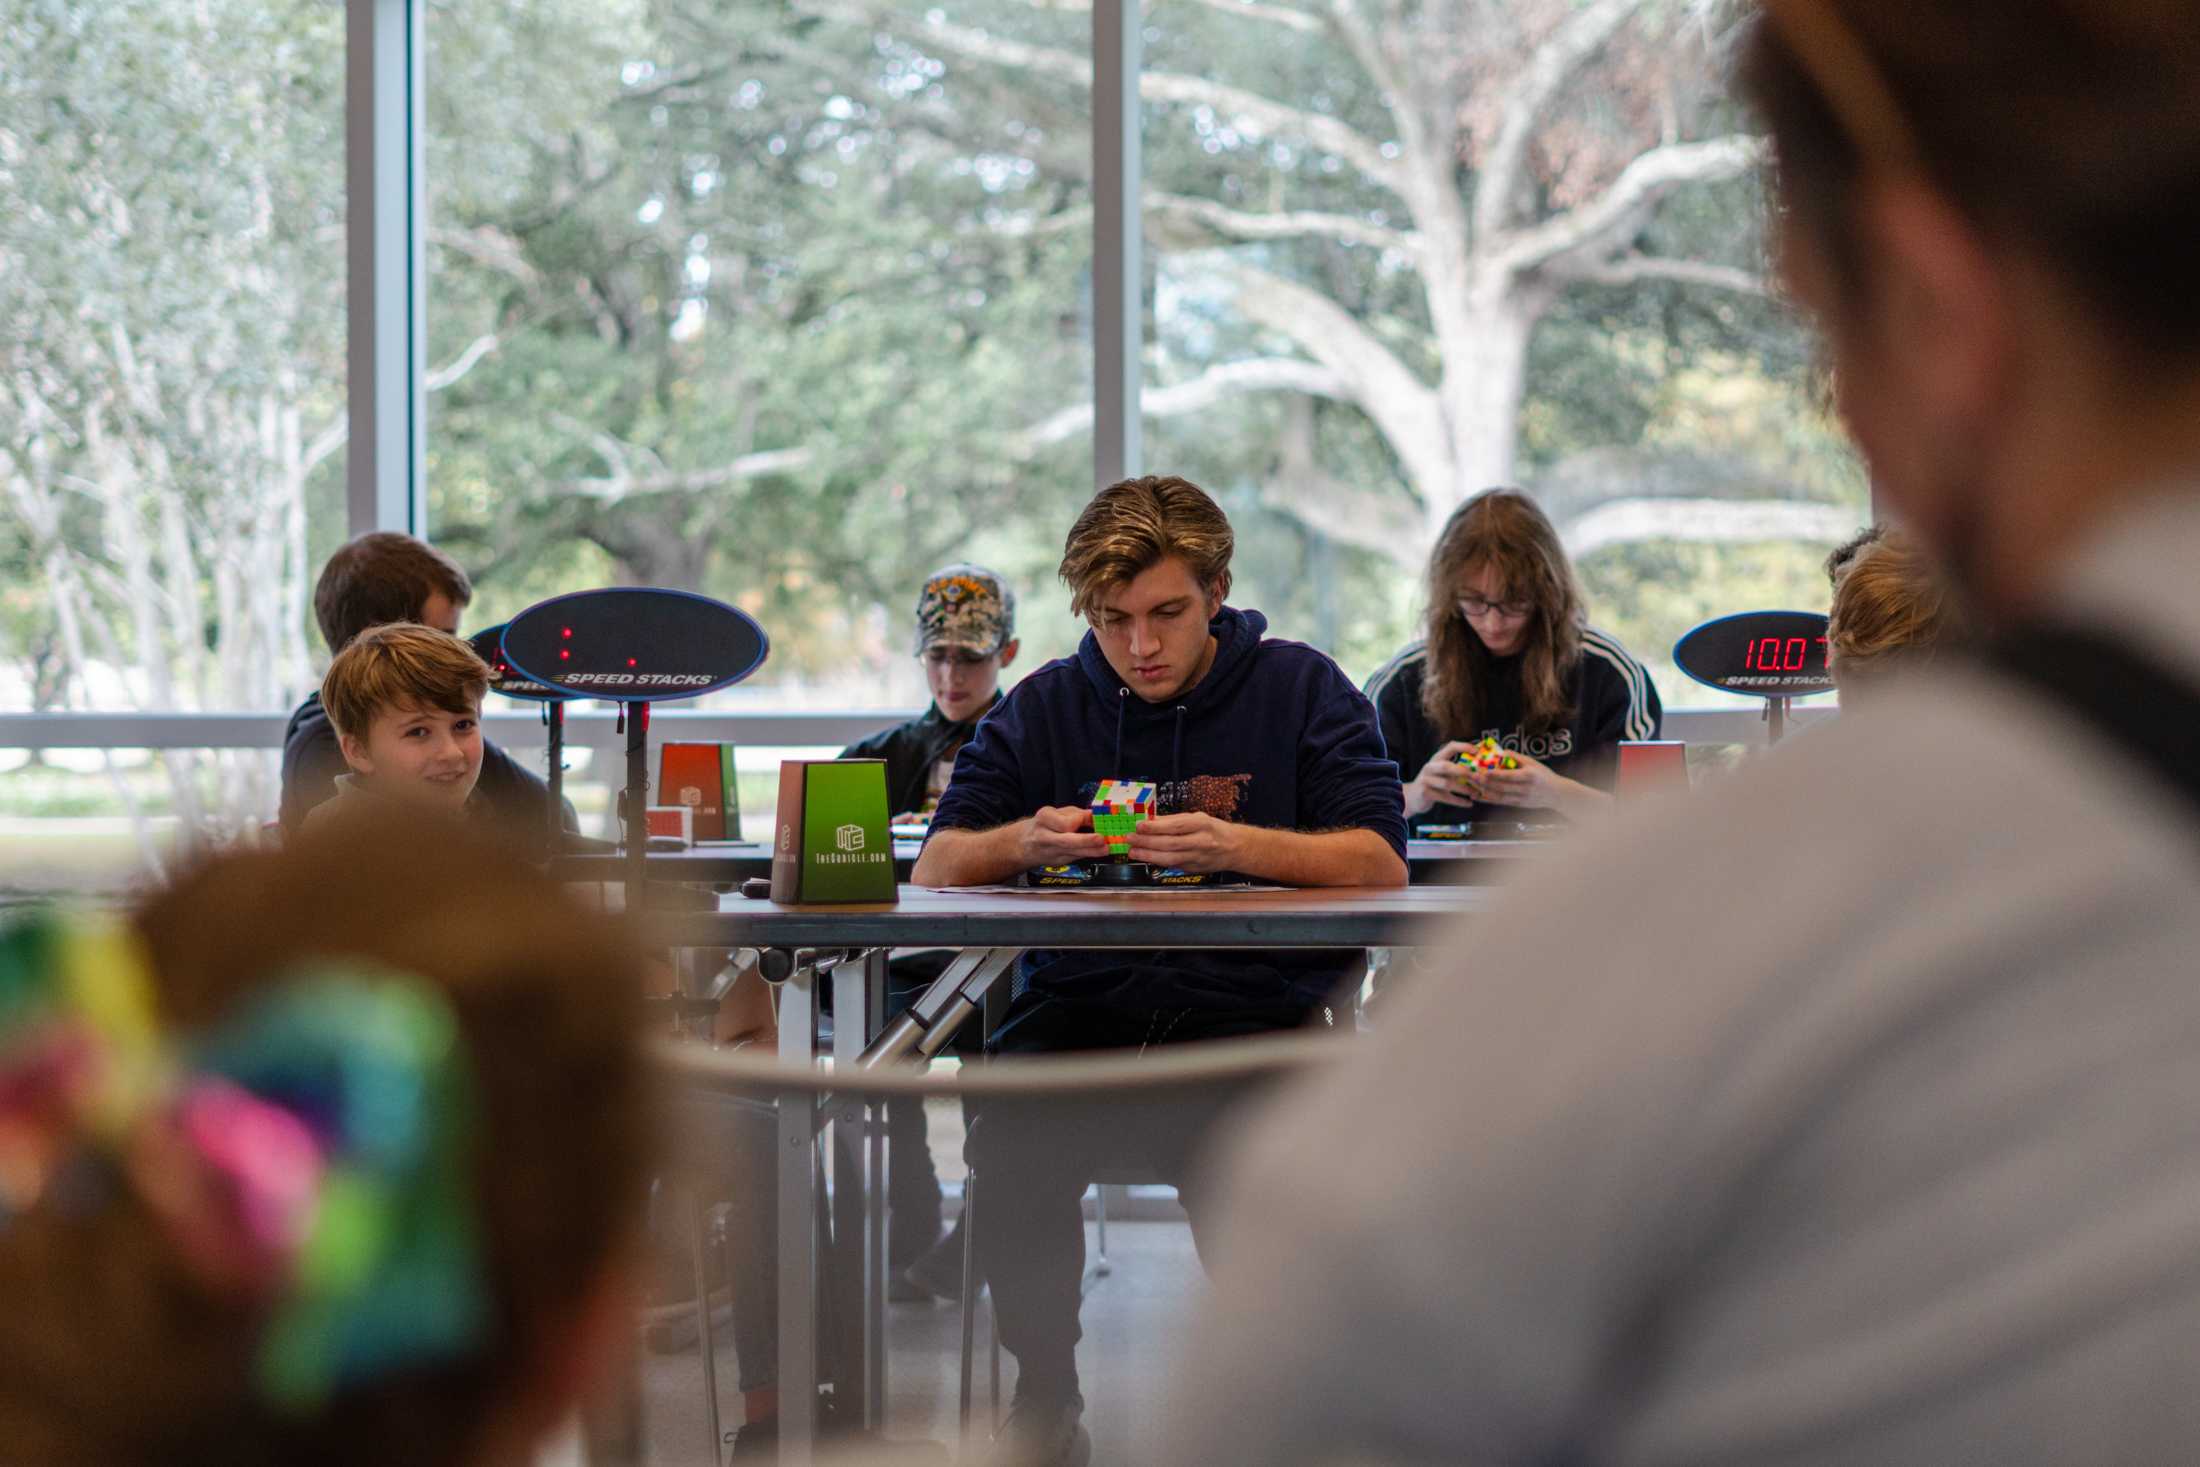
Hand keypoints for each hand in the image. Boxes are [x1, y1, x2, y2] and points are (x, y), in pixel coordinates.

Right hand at [1018, 805, 1110, 865]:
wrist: (1022, 844)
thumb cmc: (1043, 825)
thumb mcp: (1055, 813)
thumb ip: (1075, 814)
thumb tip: (1095, 815)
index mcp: (1044, 819)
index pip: (1064, 822)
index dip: (1080, 820)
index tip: (1094, 818)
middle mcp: (1045, 836)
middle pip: (1066, 840)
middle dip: (1086, 840)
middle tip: (1101, 839)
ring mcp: (1051, 852)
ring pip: (1073, 853)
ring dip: (1092, 851)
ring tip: (1105, 848)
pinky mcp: (1057, 862)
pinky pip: (1075, 858)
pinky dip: (1088, 854)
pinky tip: (1098, 851)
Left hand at [1125, 812, 1244, 872]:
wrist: (1235, 848)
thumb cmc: (1214, 830)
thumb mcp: (1197, 818)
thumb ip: (1174, 820)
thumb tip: (1151, 820)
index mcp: (1202, 825)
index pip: (1176, 826)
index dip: (1156, 827)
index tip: (1139, 825)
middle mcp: (1201, 842)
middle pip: (1170, 843)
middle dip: (1147, 842)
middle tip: (1130, 839)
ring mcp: (1197, 858)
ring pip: (1170, 858)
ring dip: (1149, 855)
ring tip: (1133, 852)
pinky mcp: (1194, 869)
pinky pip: (1173, 865)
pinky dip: (1158, 862)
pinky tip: (1146, 858)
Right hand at [1404, 741, 1477, 816]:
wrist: (1413, 797)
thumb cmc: (1433, 783)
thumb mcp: (1441, 772)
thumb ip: (1456, 769)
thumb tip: (1479, 768)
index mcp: (1436, 759)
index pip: (1450, 747)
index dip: (1463, 747)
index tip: (1477, 751)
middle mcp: (1429, 767)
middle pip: (1446, 766)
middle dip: (1463, 771)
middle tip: (1477, 777)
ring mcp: (1426, 780)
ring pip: (1447, 784)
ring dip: (1464, 789)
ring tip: (1476, 793)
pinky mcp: (1425, 793)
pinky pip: (1445, 797)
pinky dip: (1459, 801)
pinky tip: (1469, 803)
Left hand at [1460, 749, 1558, 807]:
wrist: (1557, 794)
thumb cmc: (1544, 776)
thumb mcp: (1534, 763)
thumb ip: (1517, 757)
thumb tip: (1501, 751)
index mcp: (1529, 776)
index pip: (1509, 776)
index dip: (1495, 774)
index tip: (1482, 771)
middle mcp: (1524, 789)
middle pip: (1501, 787)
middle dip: (1485, 782)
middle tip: (1471, 777)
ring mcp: (1521, 799)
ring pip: (1499, 796)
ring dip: (1484, 792)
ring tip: (1471, 786)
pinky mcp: (1518, 805)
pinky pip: (1501, 802)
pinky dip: (1488, 800)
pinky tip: (1478, 796)